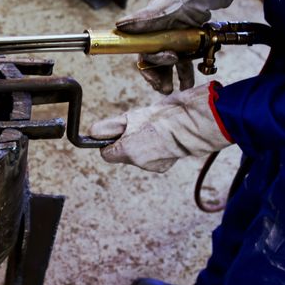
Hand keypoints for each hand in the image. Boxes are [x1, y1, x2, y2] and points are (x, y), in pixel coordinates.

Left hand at [88, 82, 232, 172]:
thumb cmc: (162, 117)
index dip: (110, 142)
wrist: (192, 123)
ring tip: (153, 130)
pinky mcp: (164, 166)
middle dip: (127, 143)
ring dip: (141, 145)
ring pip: (138, 157)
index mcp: (128, 152)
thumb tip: (92, 132)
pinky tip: (162, 137)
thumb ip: (109, 126)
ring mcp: (153, 167)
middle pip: (123, 155)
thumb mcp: (131, 117)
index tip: (118, 132)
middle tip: (138, 127)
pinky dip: (154, 149)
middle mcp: (139, 164)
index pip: (107, 154)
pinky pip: (152, 158)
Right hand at [117, 0, 260, 93]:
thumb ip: (144, 19)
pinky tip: (192, 80)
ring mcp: (176, 38)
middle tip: (167, 89)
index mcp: (150, 29)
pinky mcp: (190, 40)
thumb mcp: (165, 8)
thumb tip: (120, 26)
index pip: (143, 54)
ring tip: (181, 88)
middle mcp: (161, 35)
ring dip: (175, 77)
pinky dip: (189, 70)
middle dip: (161, 77)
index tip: (154, 79)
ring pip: (172, 63)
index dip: (147, 69)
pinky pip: (188, 59)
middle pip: (156, 62)